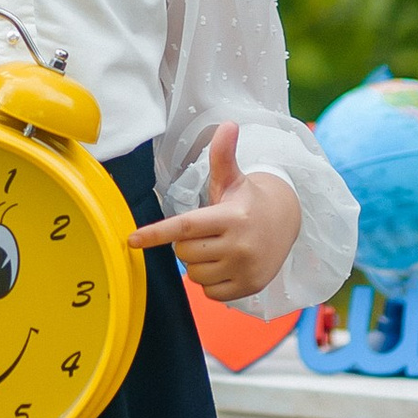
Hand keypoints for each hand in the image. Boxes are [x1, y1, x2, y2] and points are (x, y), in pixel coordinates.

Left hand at [130, 123, 302, 304]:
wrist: (285, 225)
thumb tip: (227, 124)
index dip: (156, 233)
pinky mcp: (248, 288)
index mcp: (231, 217)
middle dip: (186, 243)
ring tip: (219, 247)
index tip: (132, 240)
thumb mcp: (234, 179)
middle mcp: (239, 245)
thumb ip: (223, 155)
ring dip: (198, 263)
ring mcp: (244, 269)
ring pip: (194, 274)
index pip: (185, 226)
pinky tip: (227, 265)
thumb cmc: (248, 201)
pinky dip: (211, 281)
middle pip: (184, 252)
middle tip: (206, 231)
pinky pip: (208, 293)